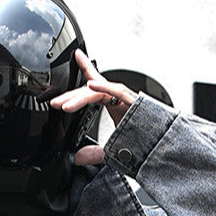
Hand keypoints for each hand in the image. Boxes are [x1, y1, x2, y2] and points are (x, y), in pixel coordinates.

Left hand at [51, 49, 136, 164]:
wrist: (162, 145)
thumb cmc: (143, 142)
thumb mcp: (111, 151)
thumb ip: (94, 154)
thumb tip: (77, 158)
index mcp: (113, 103)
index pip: (95, 85)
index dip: (85, 68)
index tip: (75, 57)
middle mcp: (118, 97)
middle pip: (90, 91)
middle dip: (71, 96)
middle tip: (54, 102)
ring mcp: (125, 98)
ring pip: (99, 91)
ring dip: (80, 97)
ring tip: (65, 105)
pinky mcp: (134, 101)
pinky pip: (117, 91)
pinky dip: (103, 87)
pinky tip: (90, 86)